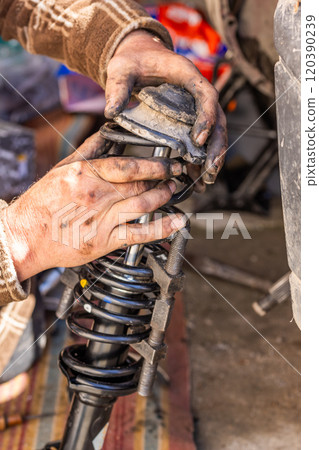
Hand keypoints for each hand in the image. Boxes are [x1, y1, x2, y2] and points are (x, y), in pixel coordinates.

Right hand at [2, 133, 184, 281]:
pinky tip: (177, 223)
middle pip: (140, 183)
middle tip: (175, 174)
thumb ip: (88, 151)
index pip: (129, 165)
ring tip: (172, 190)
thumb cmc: (41, 204)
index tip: (167, 163)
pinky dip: (162, 228)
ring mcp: (102, 219)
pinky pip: (139, 233)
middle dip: (163, 177)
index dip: (154, 164)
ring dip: (164, 196)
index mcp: (87, 175)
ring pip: (143, 205)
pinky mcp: (105, 241)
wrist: (25, 237)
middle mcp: (97, 195)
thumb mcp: (62, 170)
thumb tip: (108, 133)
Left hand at [104, 30, 227, 187]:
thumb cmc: (132, 61)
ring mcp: (196, 107)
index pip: (206, 95)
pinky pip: (201, 140)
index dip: (207, 117)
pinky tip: (197, 177)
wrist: (138, 59)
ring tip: (206, 180)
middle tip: (211, 169)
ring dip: (212, 156)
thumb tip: (111, 110)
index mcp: (186, 75)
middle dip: (216, 146)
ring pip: (213, 133)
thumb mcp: (121, 70)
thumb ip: (117, 88)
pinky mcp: (190, 119)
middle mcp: (197, 92)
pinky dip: (200, 158)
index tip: (198, 139)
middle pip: (217, 119)